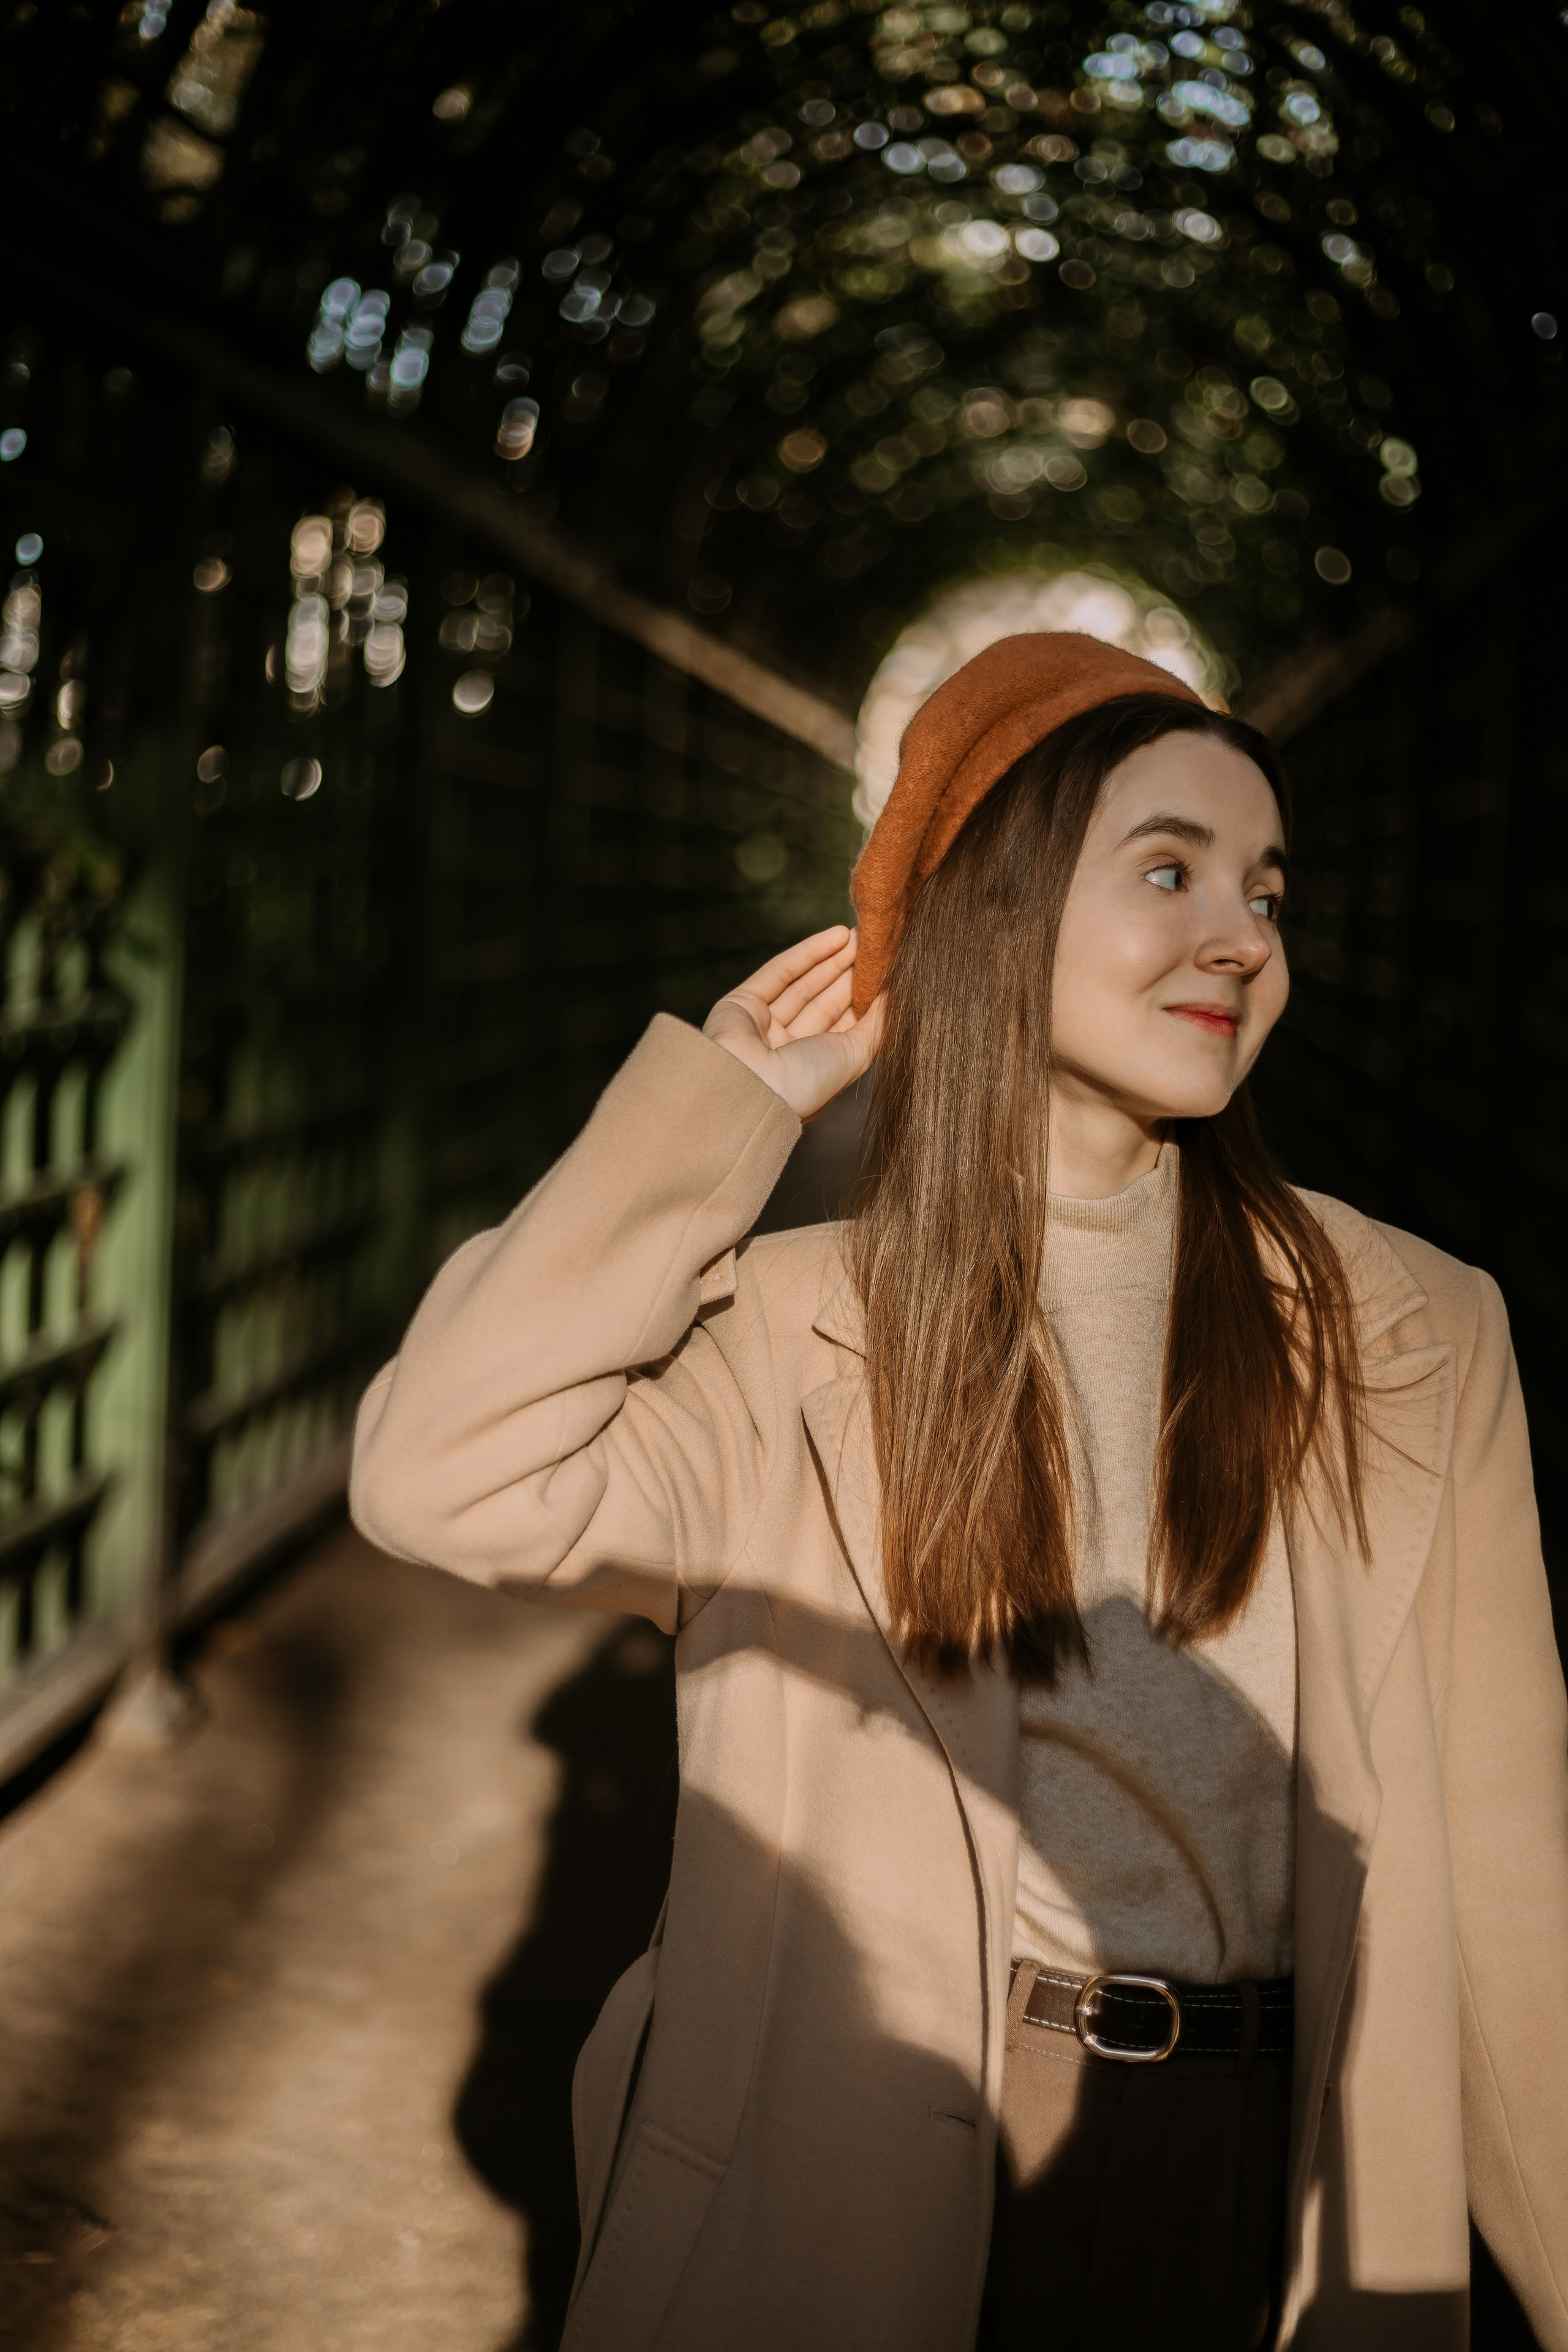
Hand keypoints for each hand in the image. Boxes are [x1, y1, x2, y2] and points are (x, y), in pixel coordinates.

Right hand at [703, 925, 883, 1123]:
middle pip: (825, 1001)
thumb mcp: (855, 1055)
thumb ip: (876, 1025)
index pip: (844, 1024)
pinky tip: (836, 936)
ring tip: (862, 935)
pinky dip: (809, 952)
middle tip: (876, 945)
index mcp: (814, 1068)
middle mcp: (789, 1048)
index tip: (889, 971)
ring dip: (834, 958)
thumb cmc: (807, 1082)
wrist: (753, 1087)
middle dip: (851, 972)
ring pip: (804, 984)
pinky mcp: (743, 1002)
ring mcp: (764, 1025)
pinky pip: (780, 972)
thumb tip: (893, 997)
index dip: (865, 996)